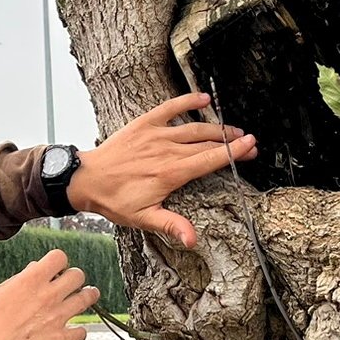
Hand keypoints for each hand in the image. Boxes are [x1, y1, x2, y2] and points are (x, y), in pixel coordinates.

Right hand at [0, 249, 101, 339]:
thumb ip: (19, 281)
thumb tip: (34, 270)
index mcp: (30, 280)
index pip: (59, 257)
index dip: (59, 263)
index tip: (56, 270)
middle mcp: (48, 295)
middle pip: (78, 275)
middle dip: (75, 279)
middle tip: (71, 286)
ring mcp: (57, 317)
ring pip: (88, 298)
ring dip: (87, 297)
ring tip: (86, 298)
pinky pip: (81, 332)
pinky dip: (77, 332)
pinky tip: (70, 333)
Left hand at [65, 92, 257, 245]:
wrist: (87, 180)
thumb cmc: (115, 200)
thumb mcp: (143, 218)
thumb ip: (171, 225)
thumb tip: (193, 239)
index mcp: (171, 172)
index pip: (211, 159)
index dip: (235, 152)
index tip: (252, 146)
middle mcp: (167, 150)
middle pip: (208, 143)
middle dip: (232, 142)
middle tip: (249, 144)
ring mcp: (156, 134)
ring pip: (195, 127)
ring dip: (217, 128)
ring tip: (233, 131)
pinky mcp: (144, 124)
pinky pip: (170, 108)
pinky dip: (187, 101)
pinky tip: (203, 99)